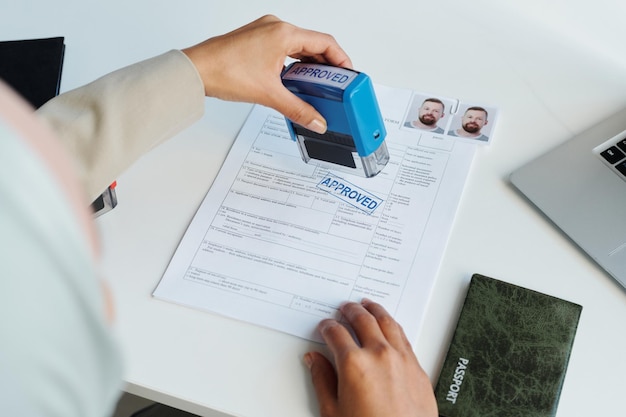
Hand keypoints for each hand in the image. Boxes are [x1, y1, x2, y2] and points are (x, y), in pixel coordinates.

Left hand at [182, 15, 351, 133]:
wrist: (196, 70)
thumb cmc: (224, 71)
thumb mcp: (269, 94)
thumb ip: (297, 109)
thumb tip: (316, 120)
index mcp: (283, 33)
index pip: (325, 42)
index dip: (342, 60)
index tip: (348, 75)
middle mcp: (275, 28)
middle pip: (313, 44)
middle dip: (327, 65)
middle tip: (335, 84)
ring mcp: (264, 33)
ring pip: (298, 46)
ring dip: (309, 65)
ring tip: (316, 86)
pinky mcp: (256, 41)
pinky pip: (284, 49)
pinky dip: (294, 63)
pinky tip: (294, 81)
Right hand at [305, 299, 437, 416]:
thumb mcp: (333, 411)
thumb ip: (322, 380)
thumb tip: (315, 361)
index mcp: (353, 364)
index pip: (336, 333)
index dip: (327, 327)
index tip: (325, 327)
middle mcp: (379, 354)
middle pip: (362, 320)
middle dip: (350, 311)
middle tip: (344, 308)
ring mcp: (401, 359)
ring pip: (387, 322)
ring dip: (374, 310)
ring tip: (367, 305)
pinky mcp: (417, 367)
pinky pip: (404, 336)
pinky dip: (393, 325)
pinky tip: (389, 325)